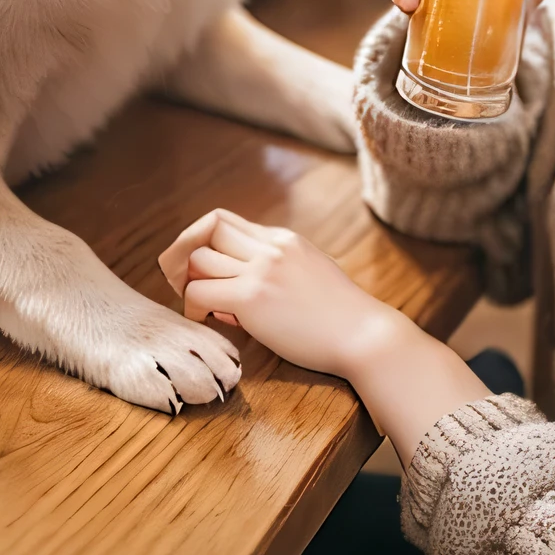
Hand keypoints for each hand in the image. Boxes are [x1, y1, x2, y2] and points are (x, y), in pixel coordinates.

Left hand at [159, 209, 397, 379]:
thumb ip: (277, 270)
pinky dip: (194, 306)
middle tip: (195, 285)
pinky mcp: (252, 297)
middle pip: (209, 230)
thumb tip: (234, 291)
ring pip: (198, 259)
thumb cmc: (339, 315)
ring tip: (205, 306)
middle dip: (192, 257)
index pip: (226, 221)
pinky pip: (200, 291)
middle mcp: (270, 247)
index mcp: (285, 239)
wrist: (362, 334)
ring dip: (192, 282)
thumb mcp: (311, 273)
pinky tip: (210, 319)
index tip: (205, 268)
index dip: (205, 241)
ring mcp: (261, 269)